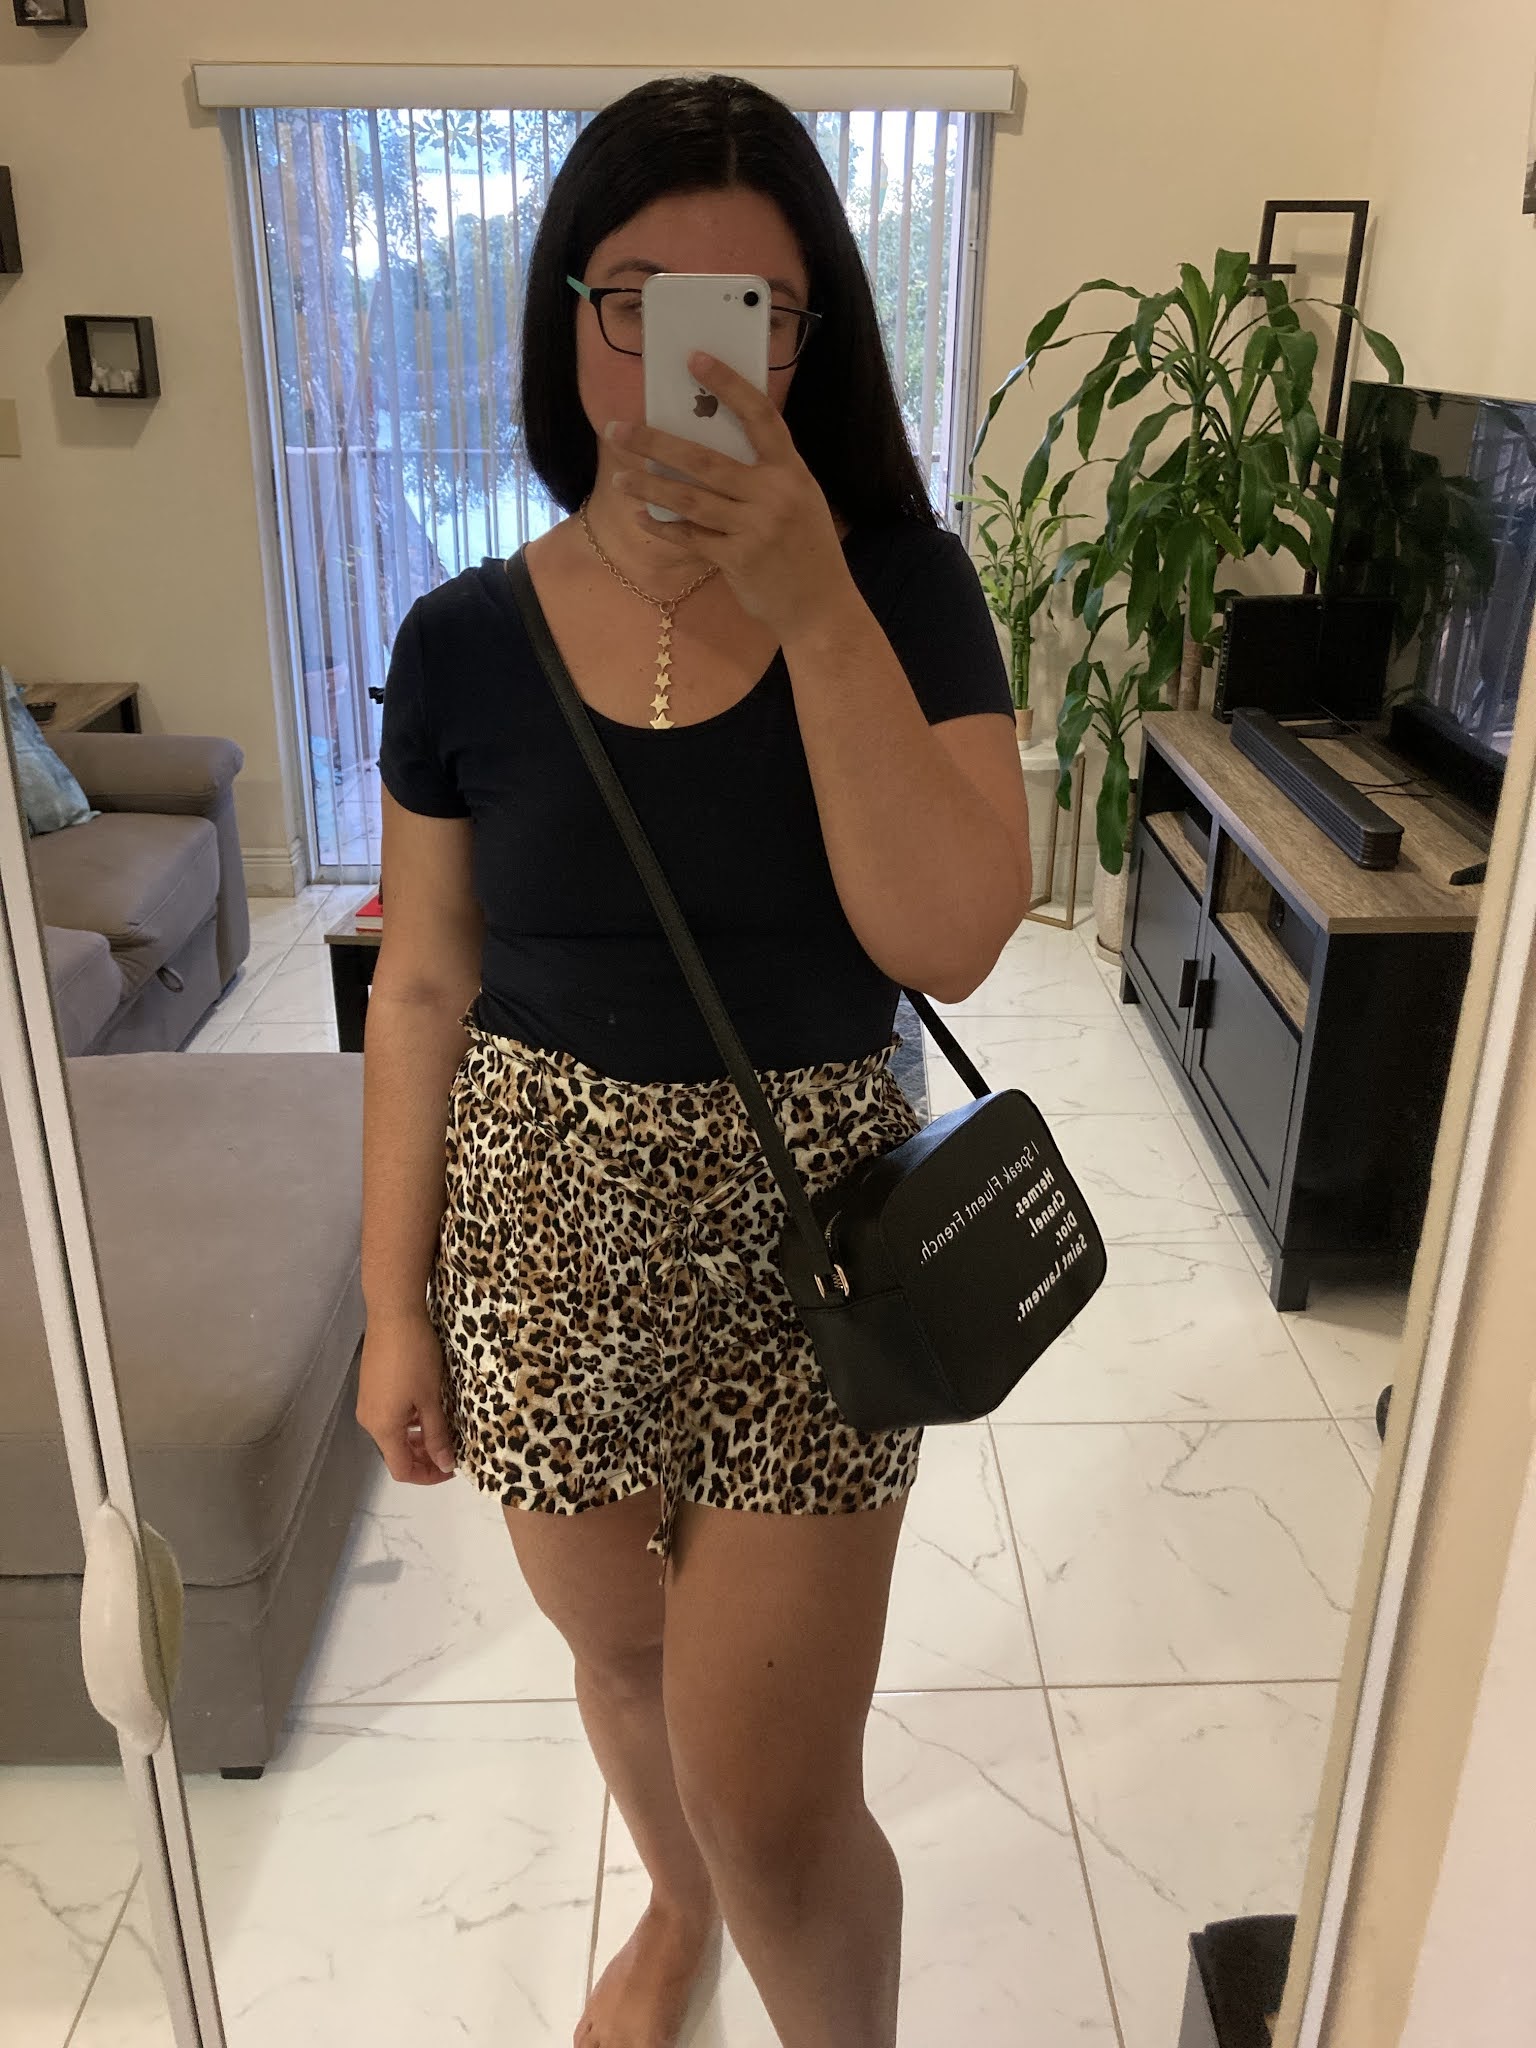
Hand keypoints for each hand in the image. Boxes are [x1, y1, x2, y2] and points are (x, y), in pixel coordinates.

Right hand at [356, 1313, 457, 1484]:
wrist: (393, 1314)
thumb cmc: (415, 1357)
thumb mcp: (431, 1398)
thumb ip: (437, 1435)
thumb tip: (445, 1464)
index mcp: (383, 1427)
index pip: (402, 1470)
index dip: (428, 1475)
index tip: (452, 1467)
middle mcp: (369, 1420)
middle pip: (396, 1453)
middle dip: (424, 1458)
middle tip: (451, 1449)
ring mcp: (367, 1403)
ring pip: (393, 1434)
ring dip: (417, 1439)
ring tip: (442, 1430)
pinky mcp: (370, 1387)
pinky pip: (390, 1416)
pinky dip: (409, 1422)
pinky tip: (426, 1408)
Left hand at [606, 352, 855, 641]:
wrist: (821, 607)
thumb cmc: (806, 548)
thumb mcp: (799, 499)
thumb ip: (763, 473)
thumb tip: (709, 444)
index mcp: (791, 471)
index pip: (760, 416)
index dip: (727, 384)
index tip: (695, 359)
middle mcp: (773, 495)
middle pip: (704, 460)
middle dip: (655, 443)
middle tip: (618, 430)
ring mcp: (754, 529)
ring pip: (689, 500)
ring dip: (649, 487)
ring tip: (620, 477)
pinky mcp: (737, 560)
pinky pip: (691, 538)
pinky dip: (663, 527)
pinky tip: (641, 517)